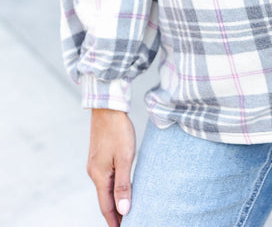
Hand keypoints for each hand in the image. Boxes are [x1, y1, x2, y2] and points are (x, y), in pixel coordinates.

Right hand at [87, 109, 135, 225]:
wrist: (108, 107)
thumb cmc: (118, 130)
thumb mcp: (125, 158)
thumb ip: (124, 185)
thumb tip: (124, 210)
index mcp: (99, 176)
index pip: (106, 206)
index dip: (114, 221)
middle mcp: (94, 172)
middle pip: (104, 199)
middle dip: (114, 214)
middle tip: (127, 223)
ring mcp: (95, 164)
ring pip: (105, 189)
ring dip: (114, 201)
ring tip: (125, 211)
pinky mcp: (98, 156)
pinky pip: (105, 178)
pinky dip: (112, 188)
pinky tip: (120, 188)